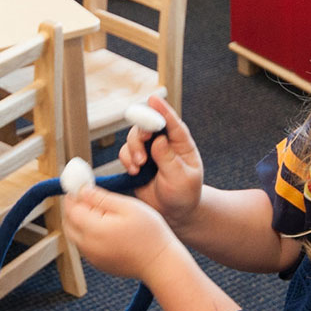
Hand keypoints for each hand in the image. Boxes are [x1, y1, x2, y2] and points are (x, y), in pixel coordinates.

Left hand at [61, 185, 184, 282]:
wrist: (160, 264)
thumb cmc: (150, 234)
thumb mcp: (128, 207)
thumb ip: (102, 198)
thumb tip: (82, 190)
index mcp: (94, 230)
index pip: (71, 209)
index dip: (73, 195)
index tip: (79, 185)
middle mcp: (88, 246)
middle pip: (68, 223)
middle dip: (73, 207)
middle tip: (86, 196)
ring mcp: (92, 258)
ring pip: (75, 234)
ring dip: (79, 221)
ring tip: (99, 211)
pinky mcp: (98, 264)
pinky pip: (84, 245)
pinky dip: (86, 233)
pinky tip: (105, 227)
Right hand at [118, 95, 203, 226]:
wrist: (174, 212)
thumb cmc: (184, 194)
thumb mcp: (182, 179)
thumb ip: (169, 160)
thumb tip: (158, 140)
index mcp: (181, 143)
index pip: (172, 122)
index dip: (162, 110)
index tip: (153, 99)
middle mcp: (164, 143)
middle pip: (147, 125)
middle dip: (141, 133)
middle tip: (142, 145)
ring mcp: (149, 151)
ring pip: (133, 138)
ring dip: (133, 149)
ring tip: (138, 166)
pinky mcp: (137, 161)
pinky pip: (125, 153)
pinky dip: (126, 159)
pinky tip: (133, 171)